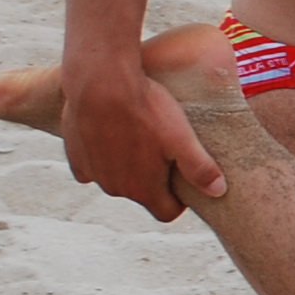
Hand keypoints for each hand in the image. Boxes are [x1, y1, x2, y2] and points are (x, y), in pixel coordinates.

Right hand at [60, 55, 228, 222]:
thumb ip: (201, 169)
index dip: (178, 199)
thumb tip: (219, 192)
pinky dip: (103, 155)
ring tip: (139, 135)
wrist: (101, 82)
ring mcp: (93, 173)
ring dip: (128, 165)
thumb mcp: (182, 137)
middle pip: (141, 194)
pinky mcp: (75, 157)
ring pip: (117, 179)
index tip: (183, 177)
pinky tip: (112, 133)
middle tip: (164, 149)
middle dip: (154, 178)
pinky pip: (93, 166)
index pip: (167, 213)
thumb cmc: (146, 109)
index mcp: (143, 190)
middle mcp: (115, 189)